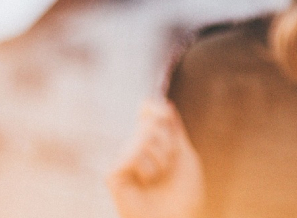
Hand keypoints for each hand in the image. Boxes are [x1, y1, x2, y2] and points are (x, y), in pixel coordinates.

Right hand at [108, 99, 204, 217]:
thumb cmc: (182, 193)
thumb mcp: (184, 154)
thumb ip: (174, 129)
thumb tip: (165, 103)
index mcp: (152, 142)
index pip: (148, 110)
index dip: (157, 109)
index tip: (167, 117)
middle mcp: (134, 148)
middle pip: (151, 122)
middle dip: (169, 143)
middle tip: (169, 165)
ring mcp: (122, 160)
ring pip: (143, 138)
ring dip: (161, 159)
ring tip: (158, 178)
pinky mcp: (112, 175)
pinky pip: (131, 155)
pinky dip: (147, 169)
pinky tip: (145, 184)